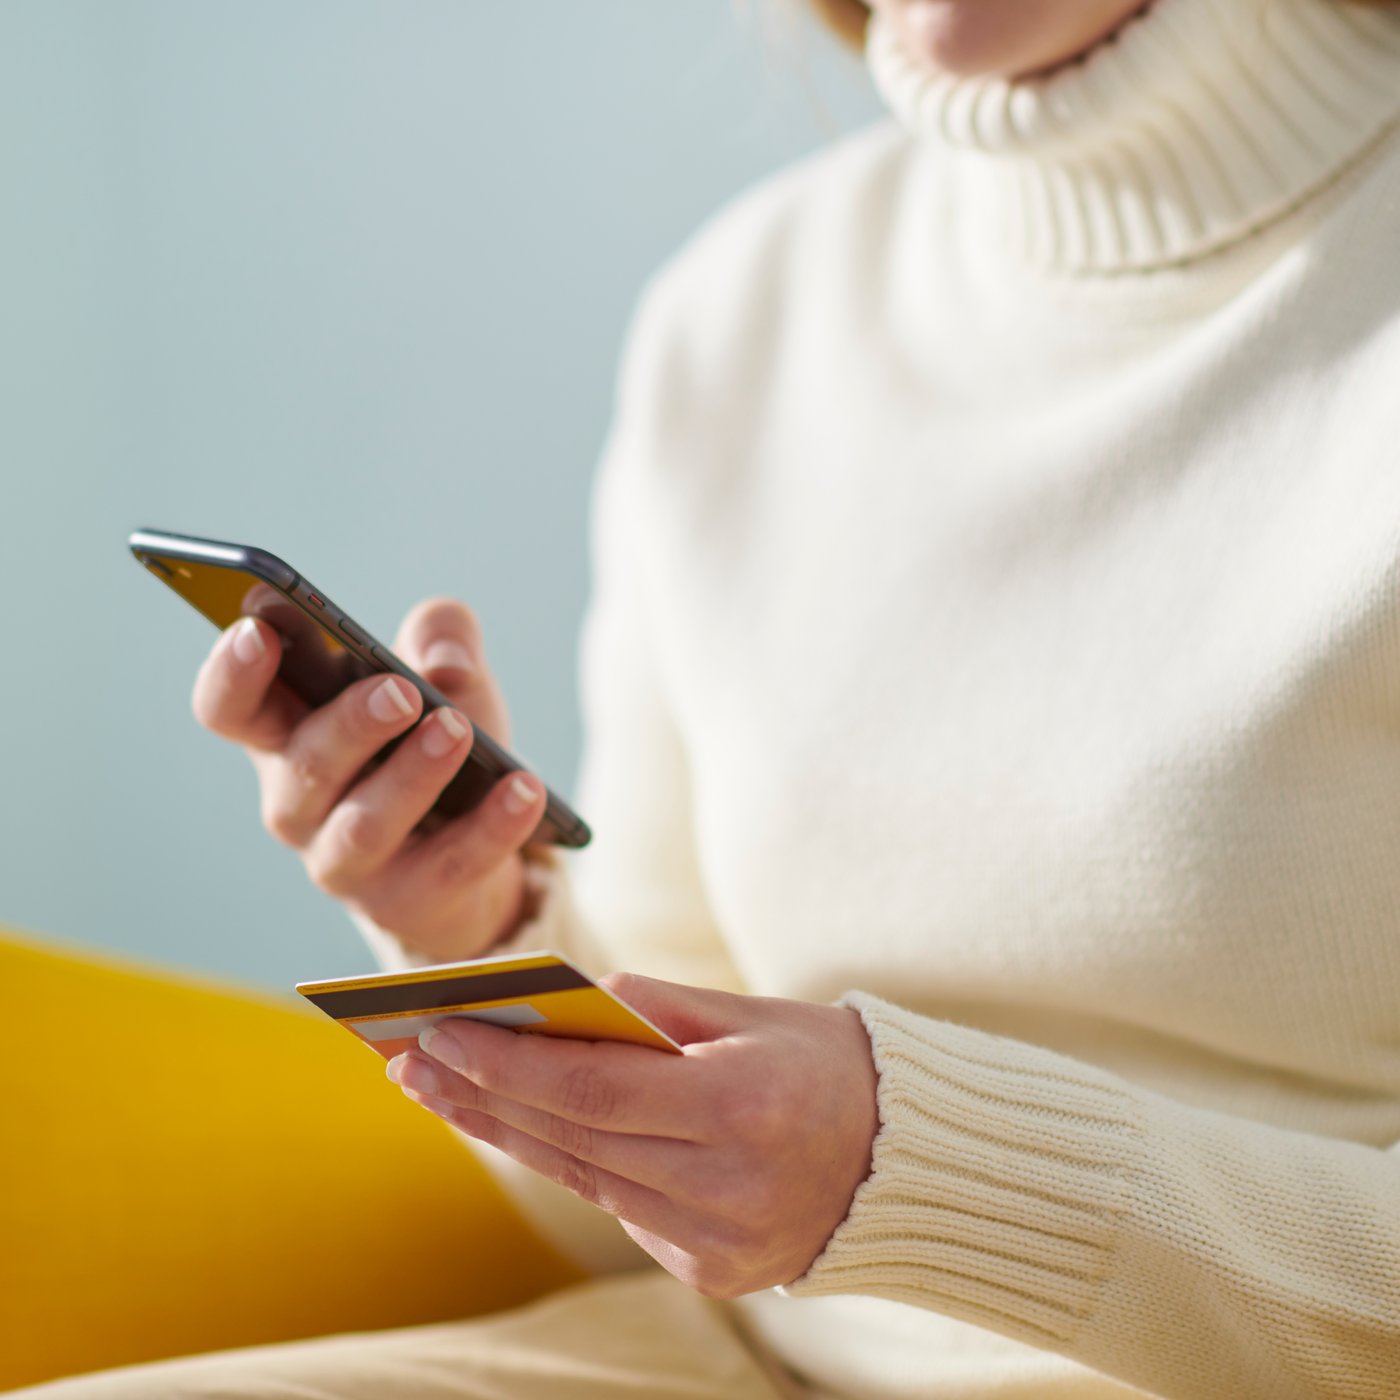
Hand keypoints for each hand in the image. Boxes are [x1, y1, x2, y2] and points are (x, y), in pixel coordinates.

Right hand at [192, 597, 544, 961]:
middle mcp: (299, 803)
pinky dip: (491, 827)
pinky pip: (450, 865)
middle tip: (402, 692)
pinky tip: (526, 789)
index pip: (229, 708)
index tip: (259, 629)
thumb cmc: (431, 738)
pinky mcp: (407, 903)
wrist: (473, 842)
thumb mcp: (439, 671)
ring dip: (413, 776)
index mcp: (286, 733)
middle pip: (304, 765)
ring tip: (456, 730)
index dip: (232, 673)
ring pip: (366, 825)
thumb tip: (447, 664)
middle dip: (352, 724)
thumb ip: (440, 633)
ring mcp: (345, 862)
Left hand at [387, 975, 879, 1297]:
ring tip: (442, 1090)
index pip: (593, 1090)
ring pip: (582, 1180)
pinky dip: (568, 1162)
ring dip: (506, 1131)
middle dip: (481, 1097)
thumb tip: (551, 1000)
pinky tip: (519, 1126)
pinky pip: (619, 1207)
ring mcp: (717, 1243)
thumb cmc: (822, 1062)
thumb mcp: (747, 1013)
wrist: (902, 1158)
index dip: (507, 1063)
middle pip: (571, 1140)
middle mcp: (727, 1189)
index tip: (437, 1033)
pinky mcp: (710, 1273)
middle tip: (410, 1062)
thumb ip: (649, 1008)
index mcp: (742, 1109)